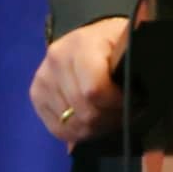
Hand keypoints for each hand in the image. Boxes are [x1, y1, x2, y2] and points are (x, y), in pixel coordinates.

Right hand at [30, 16, 128, 145]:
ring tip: (108, 116)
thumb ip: (132, 69)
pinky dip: (78, 132)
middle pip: (84, 111)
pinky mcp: (36, 94)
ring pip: (71, 124)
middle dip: (108, 119)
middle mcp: (56, 59)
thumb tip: (135, 102)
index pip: (94, 90)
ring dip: (95, 128)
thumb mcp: (129, 47)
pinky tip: (91, 123)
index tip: (132, 102)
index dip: (116, 104)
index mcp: (82, 44)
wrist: (91, 38)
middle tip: (123, 114)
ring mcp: (43, 77)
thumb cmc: (115, 44)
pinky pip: (57, 129)